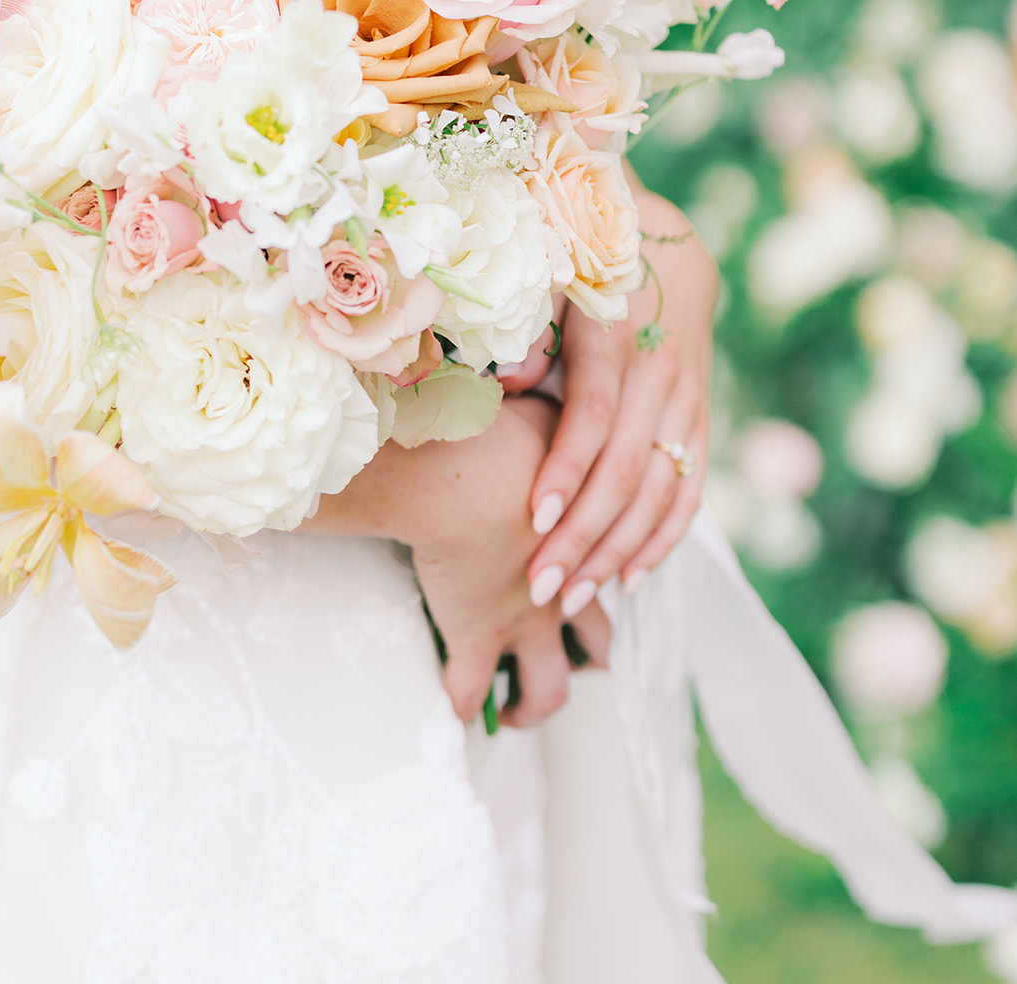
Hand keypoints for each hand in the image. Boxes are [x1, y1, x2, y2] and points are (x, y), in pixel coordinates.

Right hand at [305, 395, 610, 726]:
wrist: (457, 470)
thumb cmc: (499, 430)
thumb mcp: (540, 405)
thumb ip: (553, 400)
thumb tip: (544, 361)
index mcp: (587, 535)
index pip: (618, 563)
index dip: (616, 573)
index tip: (606, 577)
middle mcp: (566, 586)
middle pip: (599, 639)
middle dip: (593, 652)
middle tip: (582, 655)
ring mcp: (523, 619)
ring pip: (548, 686)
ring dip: (537, 703)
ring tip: (519, 710)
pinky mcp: (475, 634)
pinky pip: (468, 690)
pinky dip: (462, 704)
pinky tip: (455, 709)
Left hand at [499, 179, 714, 616]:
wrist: (657, 230)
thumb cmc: (574, 255)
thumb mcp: (543, 271)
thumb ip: (526, 323)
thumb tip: (510, 383)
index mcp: (615, 329)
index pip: (595, 412)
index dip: (566, 468)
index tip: (532, 519)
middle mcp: (660, 366)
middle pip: (627, 465)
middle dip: (584, 533)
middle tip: (540, 587)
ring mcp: (688, 393)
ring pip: (661, 485)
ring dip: (620, 548)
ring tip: (576, 597)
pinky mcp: (701, 411)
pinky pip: (690, 483)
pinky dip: (665, 535)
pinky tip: (632, 577)